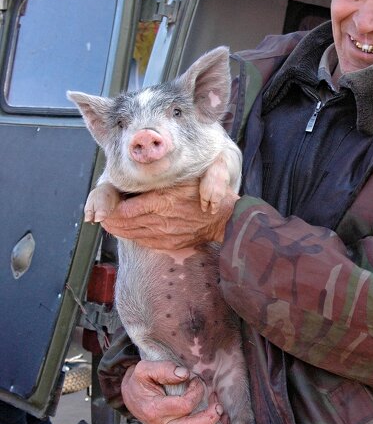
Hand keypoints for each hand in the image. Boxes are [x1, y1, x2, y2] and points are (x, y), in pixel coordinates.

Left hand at [101, 180, 238, 250]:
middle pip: (126, 223)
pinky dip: (132, 236)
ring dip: (118, 230)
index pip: (127, 209)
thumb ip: (159, 180)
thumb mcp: (181, 179)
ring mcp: (165, 235)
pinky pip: (144, 242)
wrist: (222, 218)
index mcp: (162, 201)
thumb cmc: (202, 193)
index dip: (112, 209)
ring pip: (132, 234)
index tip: (105, 205)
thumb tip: (137, 181)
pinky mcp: (168, 244)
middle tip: (100, 216)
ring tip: (108, 224)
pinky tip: (126, 231)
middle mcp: (161, 221)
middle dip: (110, 220)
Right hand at [121, 360, 226, 423]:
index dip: (195, 392)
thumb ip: (164, 369)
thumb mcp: (144, 369)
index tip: (196, 380)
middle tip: (218, 404)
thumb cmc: (140, 382)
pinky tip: (220, 422)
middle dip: (210, 417)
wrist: (132, 397)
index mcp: (154, 409)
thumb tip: (184, 373)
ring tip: (220, 412)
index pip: (184, 405)